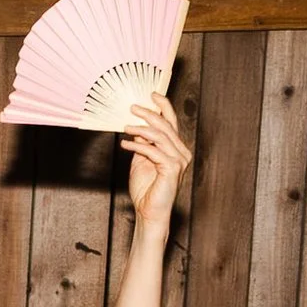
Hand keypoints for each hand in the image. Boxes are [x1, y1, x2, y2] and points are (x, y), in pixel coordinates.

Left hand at [121, 93, 190, 229]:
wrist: (149, 211)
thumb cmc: (146, 189)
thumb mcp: (141, 161)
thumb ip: (142, 145)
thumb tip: (137, 129)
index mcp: (176, 148)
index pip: (171, 123)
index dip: (163, 107)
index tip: (151, 94)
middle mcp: (181, 152)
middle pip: (166, 126)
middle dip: (150, 113)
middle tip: (132, 107)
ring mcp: (178, 160)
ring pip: (160, 137)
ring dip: (140, 129)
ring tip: (125, 127)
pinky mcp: (171, 169)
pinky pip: (153, 152)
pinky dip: (138, 146)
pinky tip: (125, 144)